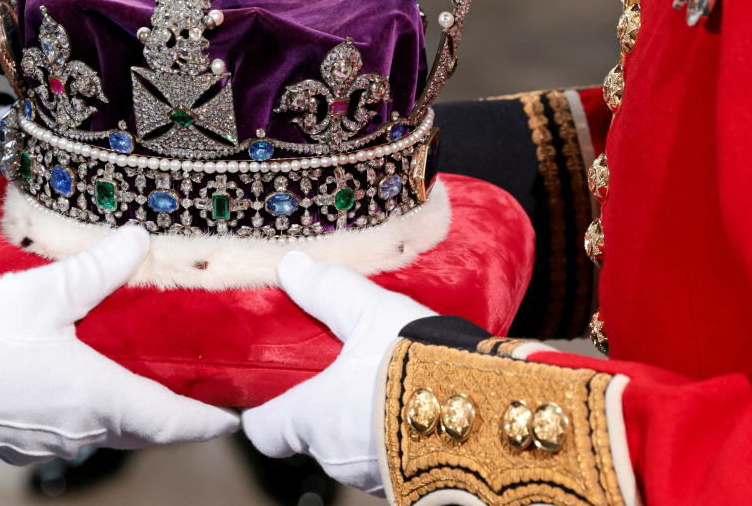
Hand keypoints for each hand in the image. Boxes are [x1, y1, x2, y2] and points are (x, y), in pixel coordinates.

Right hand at [0, 226, 238, 462]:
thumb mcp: (42, 292)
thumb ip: (96, 268)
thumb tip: (137, 238)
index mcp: (97, 398)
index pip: (172, 422)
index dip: (207, 421)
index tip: (233, 420)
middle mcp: (79, 428)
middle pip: (142, 429)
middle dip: (172, 414)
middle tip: (196, 392)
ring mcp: (46, 438)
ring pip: (106, 429)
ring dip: (131, 410)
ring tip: (142, 376)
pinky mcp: (17, 435)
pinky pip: (72, 426)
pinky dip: (92, 408)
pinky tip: (81, 378)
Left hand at [242, 252, 433, 493]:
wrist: (490, 413)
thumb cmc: (417, 366)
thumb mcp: (371, 313)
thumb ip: (328, 291)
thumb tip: (290, 267)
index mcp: (312, 418)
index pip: (263, 432)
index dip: (261, 412)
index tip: (266, 393)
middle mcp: (336, 457)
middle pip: (308, 438)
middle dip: (319, 409)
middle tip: (335, 371)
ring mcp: (374, 477)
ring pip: (351, 450)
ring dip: (359, 423)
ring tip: (380, 382)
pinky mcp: (412, 484)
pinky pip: (389, 458)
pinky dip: (393, 436)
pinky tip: (414, 404)